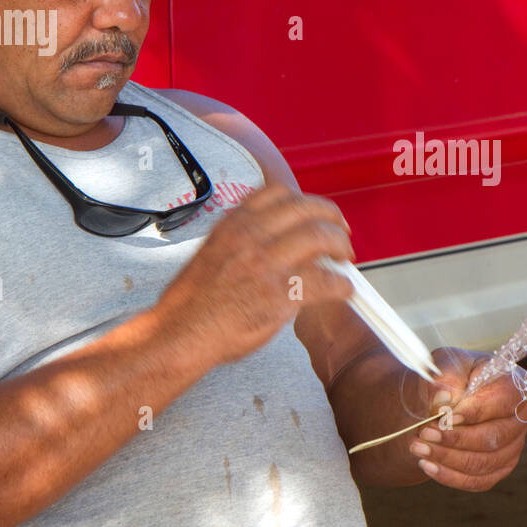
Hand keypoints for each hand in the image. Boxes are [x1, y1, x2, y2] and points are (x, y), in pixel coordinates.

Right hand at [151, 183, 354, 368]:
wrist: (181, 332)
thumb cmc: (194, 301)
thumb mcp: (213, 250)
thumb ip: (244, 238)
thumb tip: (278, 239)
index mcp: (234, 223)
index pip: (280, 193)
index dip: (307, 202)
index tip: (319, 214)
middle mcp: (252, 235)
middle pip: (308, 209)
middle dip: (332, 219)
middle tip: (342, 234)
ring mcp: (267, 263)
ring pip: (321, 237)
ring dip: (341, 246)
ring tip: (345, 258)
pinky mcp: (280, 293)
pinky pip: (325, 280)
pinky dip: (342, 284)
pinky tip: (344, 290)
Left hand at [408, 347, 526, 491]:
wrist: (441, 402)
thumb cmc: (448, 379)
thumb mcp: (443, 365)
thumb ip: (444, 377)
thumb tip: (444, 400)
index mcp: (515, 384)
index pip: (503, 401)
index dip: (475, 411)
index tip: (445, 417)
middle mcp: (521, 417)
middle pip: (494, 437)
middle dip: (455, 439)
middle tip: (424, 434)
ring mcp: (513, 446)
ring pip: (484, 462)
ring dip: (447, 458)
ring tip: (417, 448)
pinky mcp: (499, 468)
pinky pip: (478, 481)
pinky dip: (450, 475)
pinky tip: (427, 465)